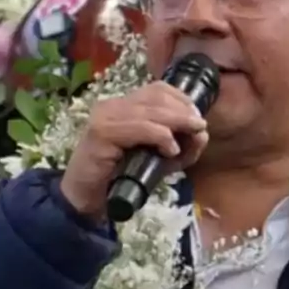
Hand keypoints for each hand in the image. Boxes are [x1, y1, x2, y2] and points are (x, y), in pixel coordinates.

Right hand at [59, 81, 208, 219]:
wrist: (85, 199)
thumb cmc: (118, 179)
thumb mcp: (157, 162)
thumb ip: (180, 149)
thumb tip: (202, 133)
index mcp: (122, 106)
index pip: (157, 89)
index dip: (182, 99)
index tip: (198, 118)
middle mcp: (111, 106)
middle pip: (156, 96)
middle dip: (184, 110)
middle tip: (200, 126)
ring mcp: (105, 117)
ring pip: (150, 110)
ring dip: (177, 121)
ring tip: (193, 135)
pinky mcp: (102, 133)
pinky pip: (140, 128)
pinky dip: (160, 136)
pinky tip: (171, 149)